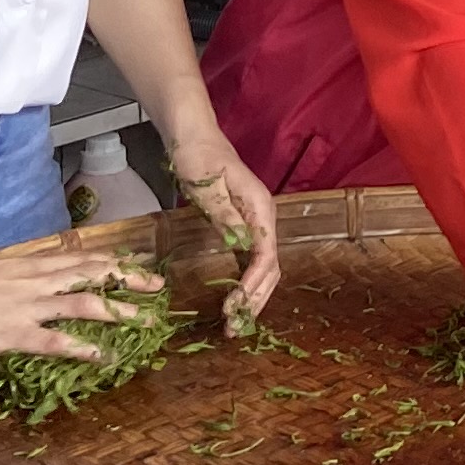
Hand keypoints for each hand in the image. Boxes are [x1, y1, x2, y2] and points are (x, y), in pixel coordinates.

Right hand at [0, 245, 164, 363]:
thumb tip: (26, 285)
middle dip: (128, 279)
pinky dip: (81, 347)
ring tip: (145, 321)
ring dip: (119, 311)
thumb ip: (12, 279)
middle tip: (158, 286)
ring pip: (84, 303)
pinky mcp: (10, 332)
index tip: (137, 264)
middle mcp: (33, 280)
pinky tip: (102, 355)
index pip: (79, 258)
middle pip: (93, 273)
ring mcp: (24, 306)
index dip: (111, 261)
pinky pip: (53, 340)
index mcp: (26, 265)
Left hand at [163, 124, 285, 323]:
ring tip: (236, 322)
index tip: (234, 306)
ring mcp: (255, 223)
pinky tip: (235, 300)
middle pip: (271, 268)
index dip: (253, 284)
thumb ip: (224, 215)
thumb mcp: (207, 184)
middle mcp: (264, 218)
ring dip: (253, 297)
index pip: (266, 255)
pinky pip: (252, 261)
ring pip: (264, 268)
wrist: (193, 136)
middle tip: (235, 328)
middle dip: (256, 300)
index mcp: (260, 208)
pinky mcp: (243, 226)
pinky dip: (246, 284)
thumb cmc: (198, 155)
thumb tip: (240, 244)